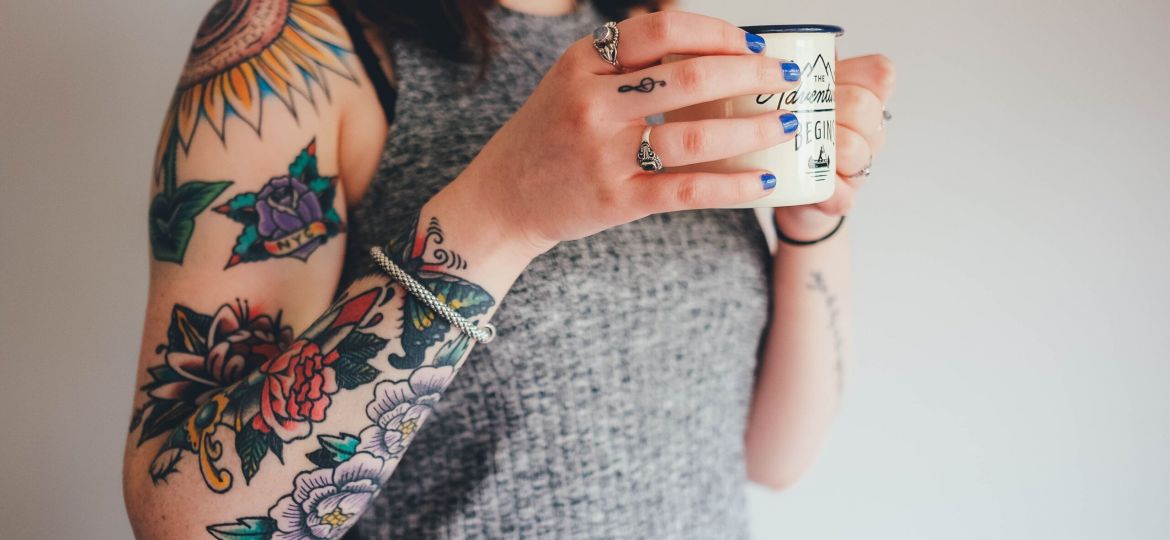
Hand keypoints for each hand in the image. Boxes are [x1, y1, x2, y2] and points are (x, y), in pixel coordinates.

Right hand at [441, 12, 803, 259]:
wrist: (502, 200)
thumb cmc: (547, 138)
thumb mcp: (570, 83)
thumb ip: (624, 66)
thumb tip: (706, 51)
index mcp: (582, 64)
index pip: (661, 30)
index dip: (717, 32)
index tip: (754, 44)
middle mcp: (592, 104)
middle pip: (690, 77)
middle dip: (751, 75)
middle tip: (787, 79)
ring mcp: (604, 154)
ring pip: (698, 134)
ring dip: (755, 128)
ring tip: (789, 123)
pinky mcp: (616, 200)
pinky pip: (688, 189)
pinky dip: (732, 185)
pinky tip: (762, 181)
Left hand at [773, 54, 896, 238]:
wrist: (785, 187)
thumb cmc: (793, 132)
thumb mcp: (798, 95)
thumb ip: (800, 70)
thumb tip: (785, 49)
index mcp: (863, 98)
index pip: (880, 74)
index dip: (854, 76)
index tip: (824, 84)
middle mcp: (870, 132)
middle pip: (864, 107)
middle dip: (830, 110)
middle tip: (799, 116)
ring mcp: (860, 166)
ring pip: (856, 150)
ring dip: (826, 148)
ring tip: (798, 147)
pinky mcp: (844, 199)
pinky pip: (843, 193)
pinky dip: (825, 188)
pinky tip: (810, 182)